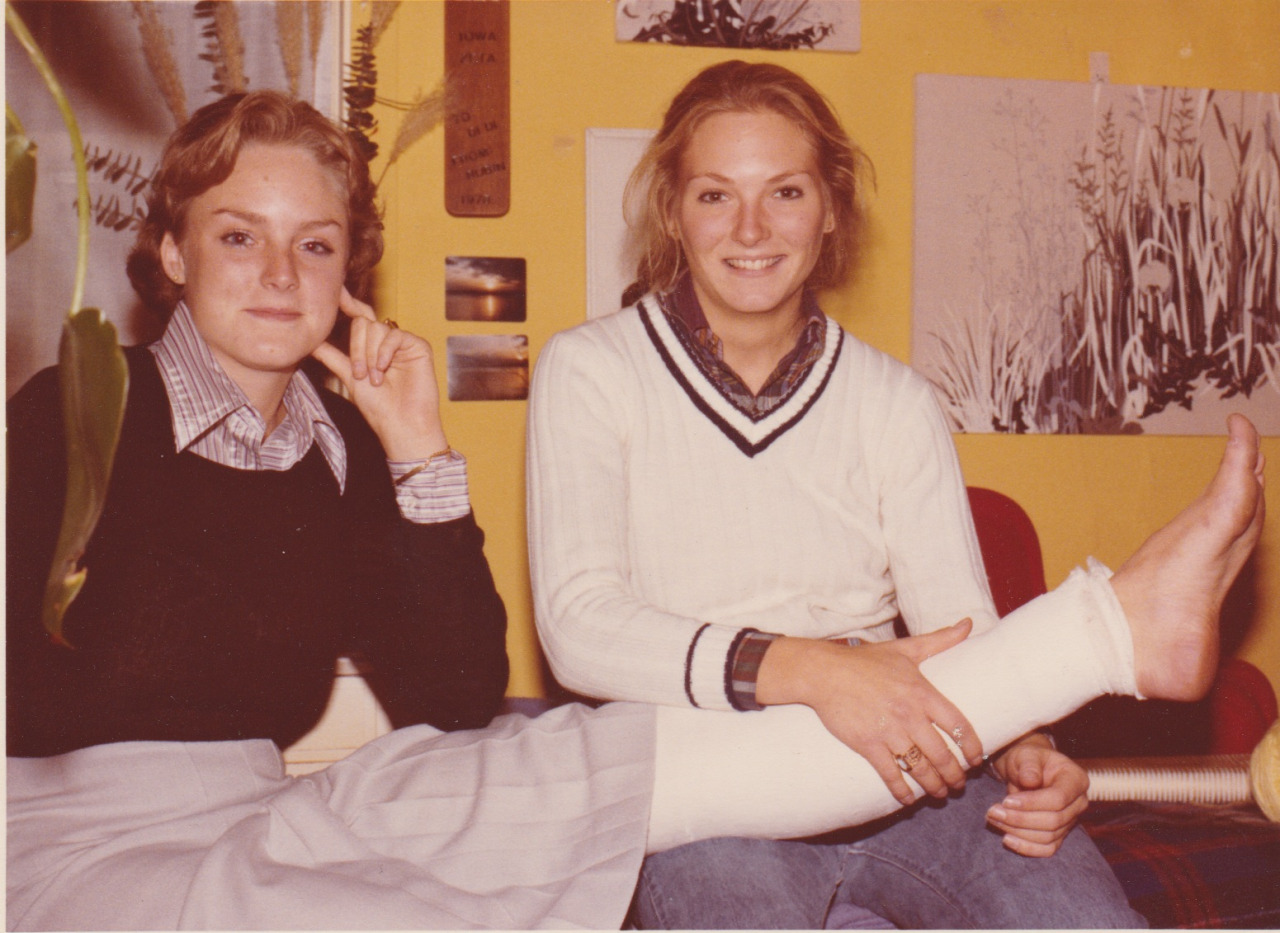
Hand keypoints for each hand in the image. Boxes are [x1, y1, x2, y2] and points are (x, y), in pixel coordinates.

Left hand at [311, 289, 448, 459]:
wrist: (401, 424)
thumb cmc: (379, 408)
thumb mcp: (348, 377)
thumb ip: (332, 357)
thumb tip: (310, 342)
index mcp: (372, 347)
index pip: (359, 318)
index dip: (348, 303)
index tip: (336, 290)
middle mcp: (388, 342)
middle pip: (364, 323)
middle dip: (356, 348)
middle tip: (360, 374)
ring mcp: (404, 343)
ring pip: (377, 329)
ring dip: (369, 355)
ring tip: (374, 378)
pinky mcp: (419, 346)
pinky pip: (395, 335)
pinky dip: (384, 352)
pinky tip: (383, 369)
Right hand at [756, 620, 983, 805]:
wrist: (823, 672)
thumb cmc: (865, 661)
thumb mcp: (905, 648)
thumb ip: (940, 640)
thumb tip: (969, 624)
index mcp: (922, 692)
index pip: (958, 725)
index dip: (972, 747)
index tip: (977, 759)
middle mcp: (909, 715)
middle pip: (943, 754)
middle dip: (955, 775)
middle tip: (959, 784)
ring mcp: (889, 732)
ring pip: (921, 768)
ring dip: (934, 786)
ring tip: (940, 793)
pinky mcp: (867, 744)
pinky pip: (891, 775)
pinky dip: (901, 791)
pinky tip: (907, 799)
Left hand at [985, 733, 1088, 856]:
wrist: (1027, 770)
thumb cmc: (1028, 759)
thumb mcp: (1026, 754)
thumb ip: (1029, 765)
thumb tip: (1030, 780)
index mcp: (1076, 779)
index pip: (1058, 799)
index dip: (1032, 803)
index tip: (1006, 801)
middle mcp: (1078, 802)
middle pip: (1053, 821)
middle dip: (1020, 819)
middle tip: (993, 811)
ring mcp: (1071, 820)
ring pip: (1048, 837)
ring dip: (1018, 832)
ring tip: (994, 819)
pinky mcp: (1059, 834)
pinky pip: (1047, 848)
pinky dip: (1027, 847)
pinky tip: (1007, 839)